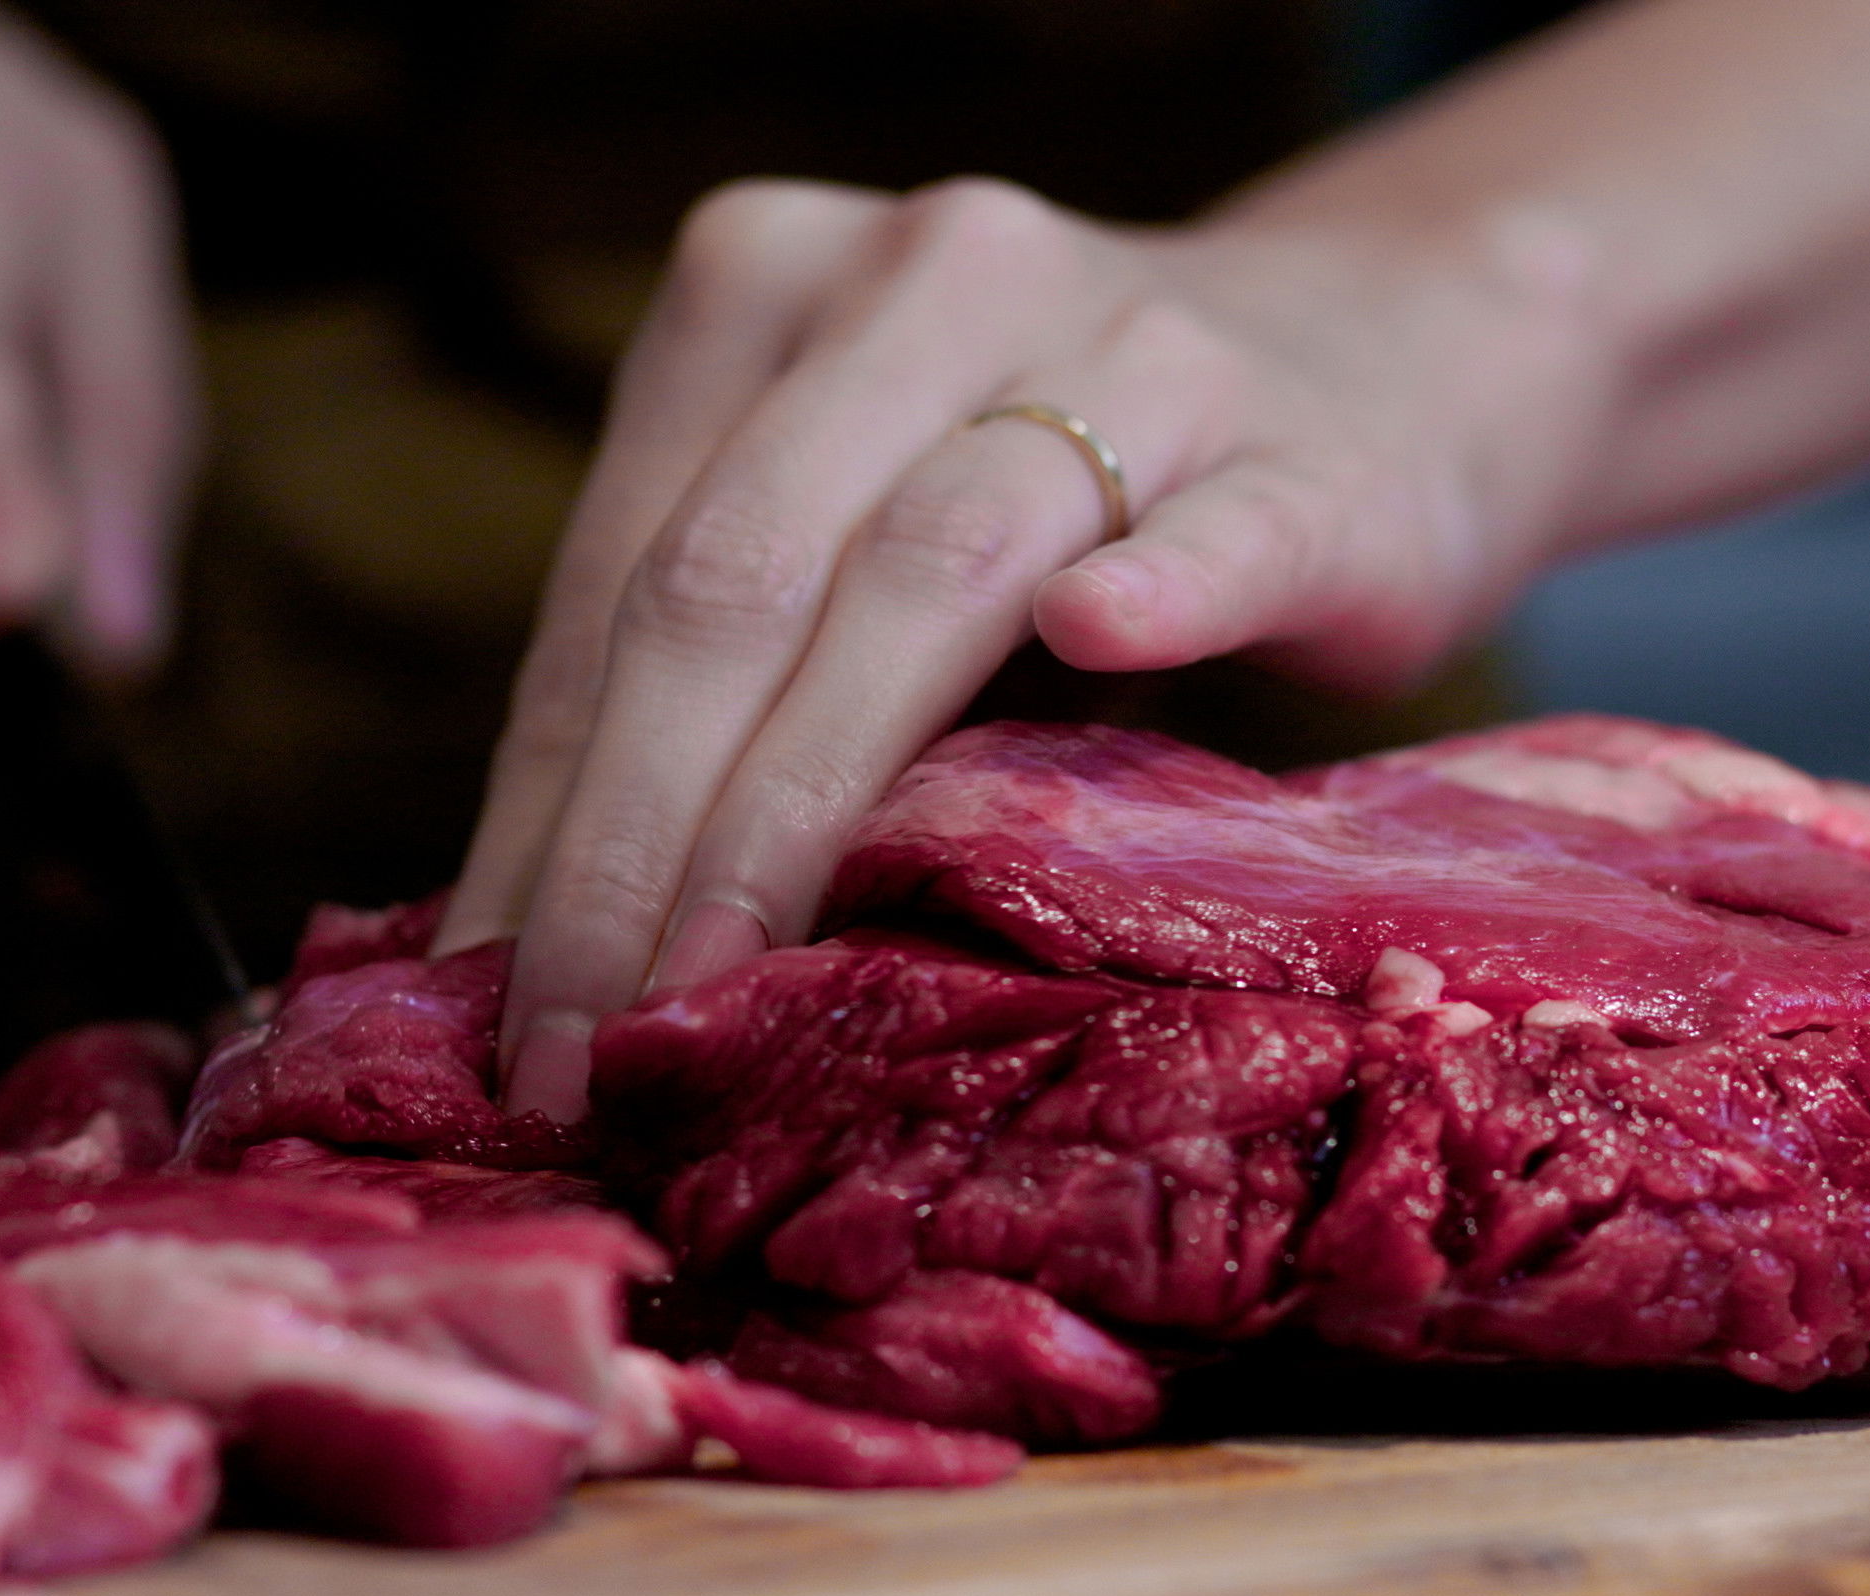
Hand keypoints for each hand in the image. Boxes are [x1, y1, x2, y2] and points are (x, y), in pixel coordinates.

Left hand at [437, 176, 1607, 1119]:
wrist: (1390, 364)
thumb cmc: (1067, 504)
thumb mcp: (865, 540)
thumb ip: (726, 681)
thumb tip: (521, 951)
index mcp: (772, 284)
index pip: (622, 575)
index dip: (545, 801)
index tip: (479, 1001)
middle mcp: (930, 277)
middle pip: (740, 575)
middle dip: (638, 835)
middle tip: (582, 1044)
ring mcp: (1133, 346)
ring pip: (934, 566)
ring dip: (808, 799)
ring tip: (723, 984)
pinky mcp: (1312, 446)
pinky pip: (1217, 530)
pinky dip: (1156, 589)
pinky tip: (1096, 646)